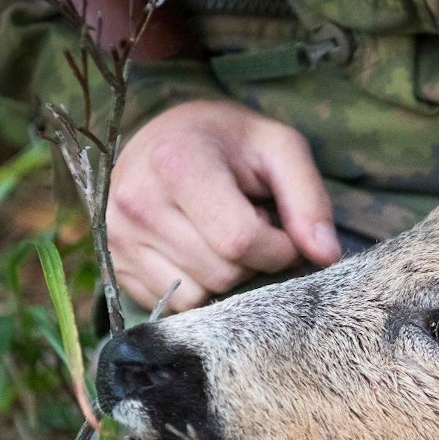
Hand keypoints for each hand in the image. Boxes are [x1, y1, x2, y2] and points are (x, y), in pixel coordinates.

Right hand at [108, 100, 340, 310]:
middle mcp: (136, 202)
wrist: (164, 134)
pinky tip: (198, 250)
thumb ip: (309, 199)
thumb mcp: (279, 149)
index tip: (280, 228)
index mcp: (176, 163)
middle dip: (252, 261)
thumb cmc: (229, 141)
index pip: (240, 242)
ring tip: (220, 234)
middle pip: (221, 274)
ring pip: (197, 296)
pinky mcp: (113, 264)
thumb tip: (325, 256)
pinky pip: (171, 304)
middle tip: (249, 224)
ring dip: (225, 276)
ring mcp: (116, 237)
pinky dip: (197, 287)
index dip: (277, 248)